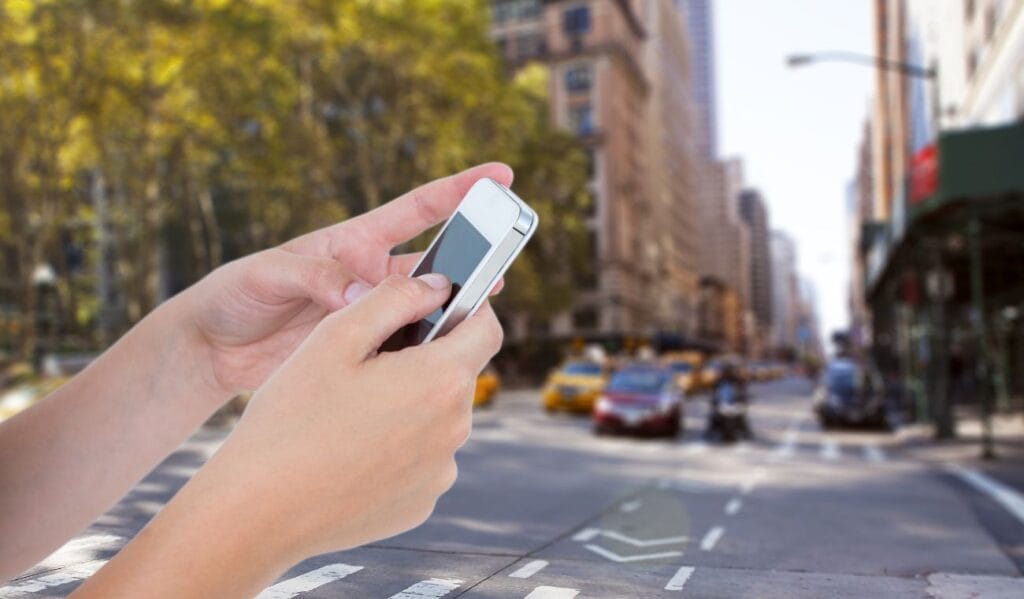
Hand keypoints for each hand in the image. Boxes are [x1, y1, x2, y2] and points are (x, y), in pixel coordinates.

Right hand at [72, 274, 503, 596]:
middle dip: (424, 358)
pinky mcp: (421, 503)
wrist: (259, 511)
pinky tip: (349, 451)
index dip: (465, 308)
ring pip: (437, 417)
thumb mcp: (335, 336)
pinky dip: (397, 448)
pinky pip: (420, 459)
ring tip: (349, 411)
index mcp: (441, 380)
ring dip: (409, 403)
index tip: (435, 305)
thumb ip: (394, 298)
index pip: (486, 328)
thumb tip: (436, 286)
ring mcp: (440, 472)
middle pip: (457, 373)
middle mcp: (454, 429)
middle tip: (367, 360)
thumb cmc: (291, 419)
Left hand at [183, 163, 512, 396]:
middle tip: (506, 257)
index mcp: (354, 241)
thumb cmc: (237, 293)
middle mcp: (371, 273)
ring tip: (487, 312)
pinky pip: (403, 344)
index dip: (459, 189)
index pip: (418, 209)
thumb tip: (363, 295)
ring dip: (455, 308)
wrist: (214, 346)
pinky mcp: (361, 347)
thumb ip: (319, 278)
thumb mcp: (271, 274)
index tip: (501, 175)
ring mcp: (369, 312)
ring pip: (426, 307)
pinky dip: (425, 348)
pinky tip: (443, 357)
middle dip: (473, 257)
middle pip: (435, 260)